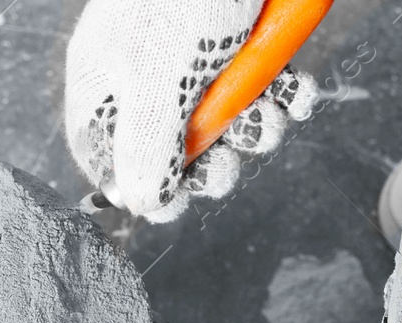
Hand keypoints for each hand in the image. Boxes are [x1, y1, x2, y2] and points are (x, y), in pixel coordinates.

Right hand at [64, 0, 317, 220]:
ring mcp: (201, 55)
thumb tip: (141, 202)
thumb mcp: (161, 75)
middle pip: (174, 148)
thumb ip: (147, 144)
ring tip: (270, 112)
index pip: (103, 151)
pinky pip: (265, 87)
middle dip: (211, 162)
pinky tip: (298, 90)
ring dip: (257, 130)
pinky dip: (287, 97)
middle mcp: (150, 69)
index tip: (175, 202)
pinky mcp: (247, 40)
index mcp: (107, 75)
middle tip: (230, 165)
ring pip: (227, 120)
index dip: (138, 183)